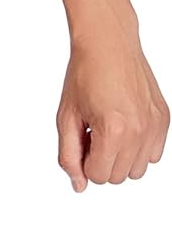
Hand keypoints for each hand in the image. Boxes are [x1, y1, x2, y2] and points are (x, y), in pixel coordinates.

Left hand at [57, 31, 168, 191]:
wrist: (108, 44)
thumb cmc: (84, 76)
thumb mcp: (66, 120)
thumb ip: (69, 157)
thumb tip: (80, 185)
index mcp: (113, 131)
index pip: (97, 177)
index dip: (84, 162)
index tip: (83, 139)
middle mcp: (139, 130)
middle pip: (117, 178)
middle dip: (101, 162)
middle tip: (94, 135)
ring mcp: (154, 124)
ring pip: (136, 171)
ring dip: (120, 159)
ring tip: (110, 132)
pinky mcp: (163, 118)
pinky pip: (152, 155)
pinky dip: (138, 150)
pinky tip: (126, 129)